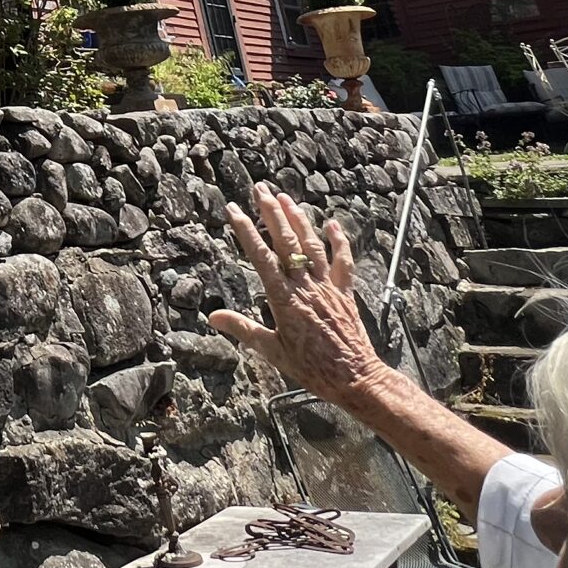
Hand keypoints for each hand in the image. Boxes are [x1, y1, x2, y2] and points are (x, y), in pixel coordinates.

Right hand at [207, 184, 389, 404]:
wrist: (354, 377)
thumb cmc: (310, 368)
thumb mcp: (271, 351)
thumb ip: (243, 329)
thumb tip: (213, 317)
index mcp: (284, 299)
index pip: (260, 256)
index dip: (246, 230)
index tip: (234, 210)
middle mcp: (305, 286)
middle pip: (286, 242)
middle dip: (271, 213)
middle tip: (260, 189)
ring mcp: (327, 287)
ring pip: (311, 245)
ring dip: (298, 219)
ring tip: (286, 198)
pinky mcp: (345, 293)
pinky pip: (343, 262)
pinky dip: (338, 242)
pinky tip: (332, 224)